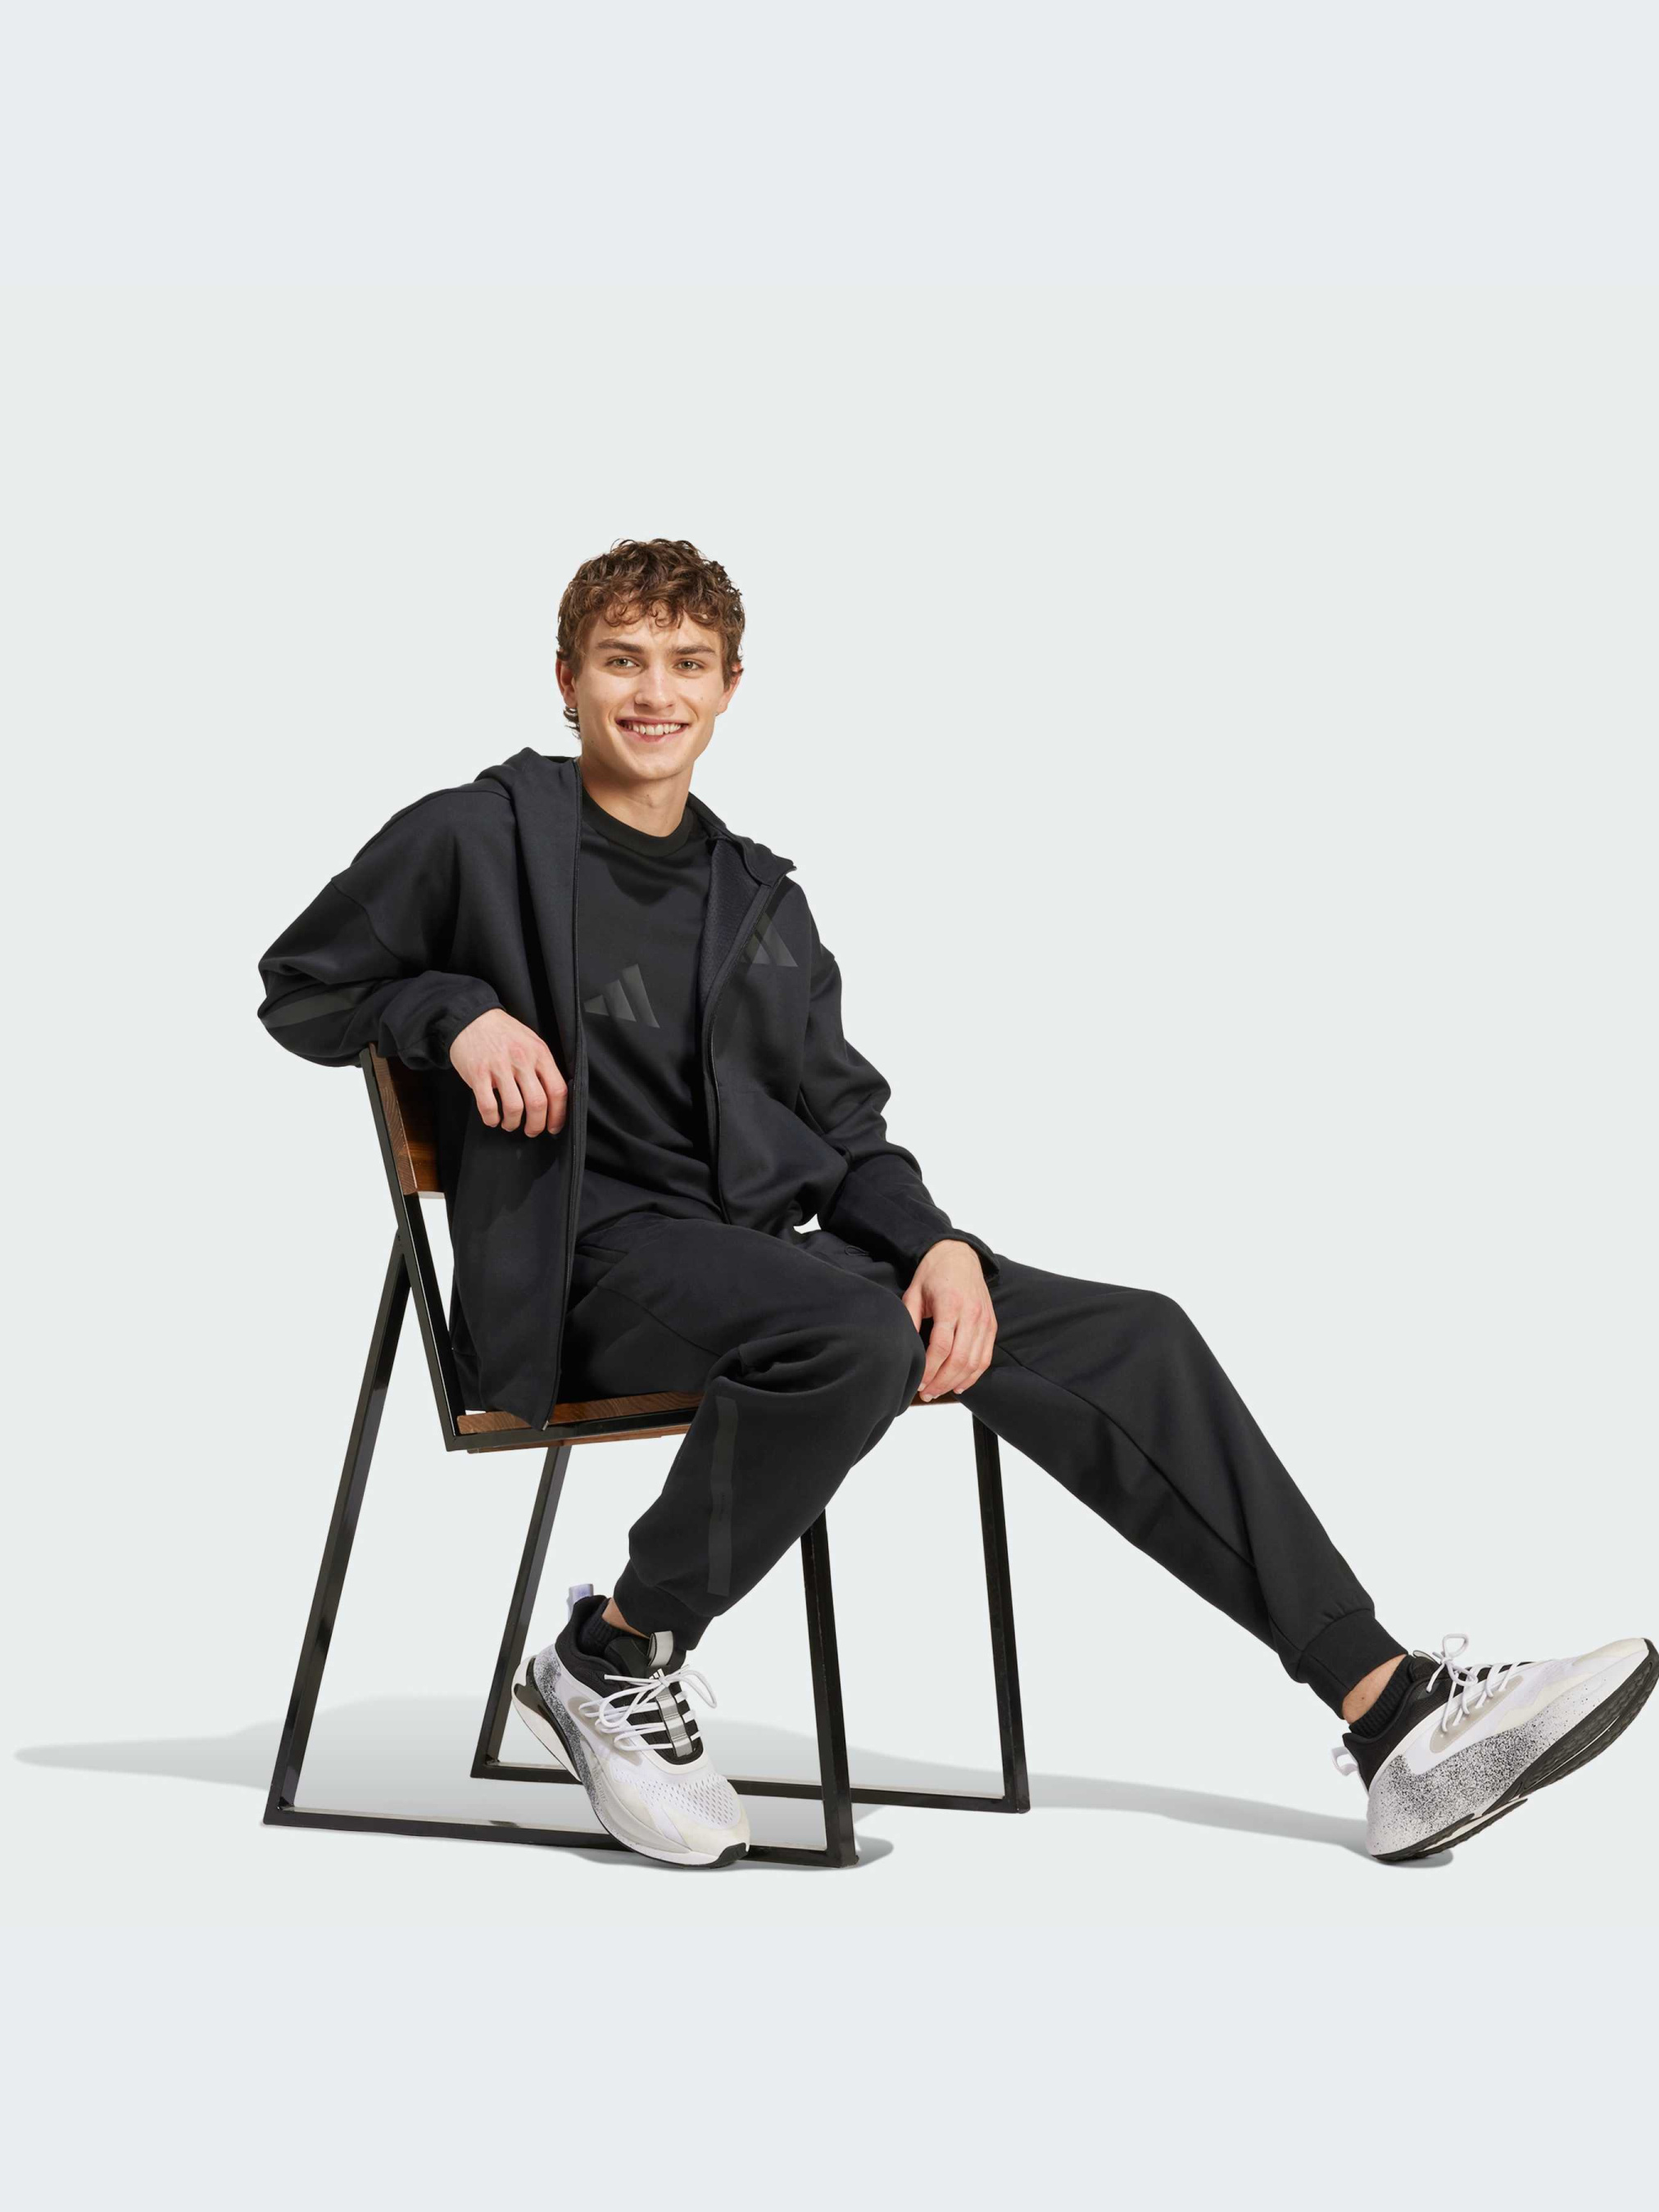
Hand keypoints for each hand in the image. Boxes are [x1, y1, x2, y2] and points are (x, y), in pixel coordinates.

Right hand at [449, 1008, 567, 1135]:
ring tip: (510, 1124)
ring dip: (513, 1123)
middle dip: (536, 1124)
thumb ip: (543, 1066)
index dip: (558, 1114)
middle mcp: (522, 1059)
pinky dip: (492, 1119)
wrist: (471, 1017)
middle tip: (532, 1130)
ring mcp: (499, 1066)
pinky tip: (493, 1118)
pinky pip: (488, 1106)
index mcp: (539, 1053)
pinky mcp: (478, 1073)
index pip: (557, 1090)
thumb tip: (553, 1098)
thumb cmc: (504, 1033)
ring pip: (514, 1107)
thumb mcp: (531, 1042)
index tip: (554, 1126)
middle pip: (537, 1103)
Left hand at [901, 1240, 995, 1399]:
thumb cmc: (933, 1274)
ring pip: (974, 1362)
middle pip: (959, 1359)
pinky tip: (960, 1385)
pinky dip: (974, 1375)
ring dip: (956, 1382)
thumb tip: (904, 1350)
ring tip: (939, 1391)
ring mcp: (985, 1320)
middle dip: (942, 1381)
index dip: (929, 1369)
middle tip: (926, 1393)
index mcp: (950, 1304)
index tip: (918, 1381)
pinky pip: (986, 1357)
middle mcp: (971, 1314)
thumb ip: (909, 1320)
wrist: (959, 1255)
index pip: (941, 1346)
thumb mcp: (913, 1292)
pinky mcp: (991, 1324)